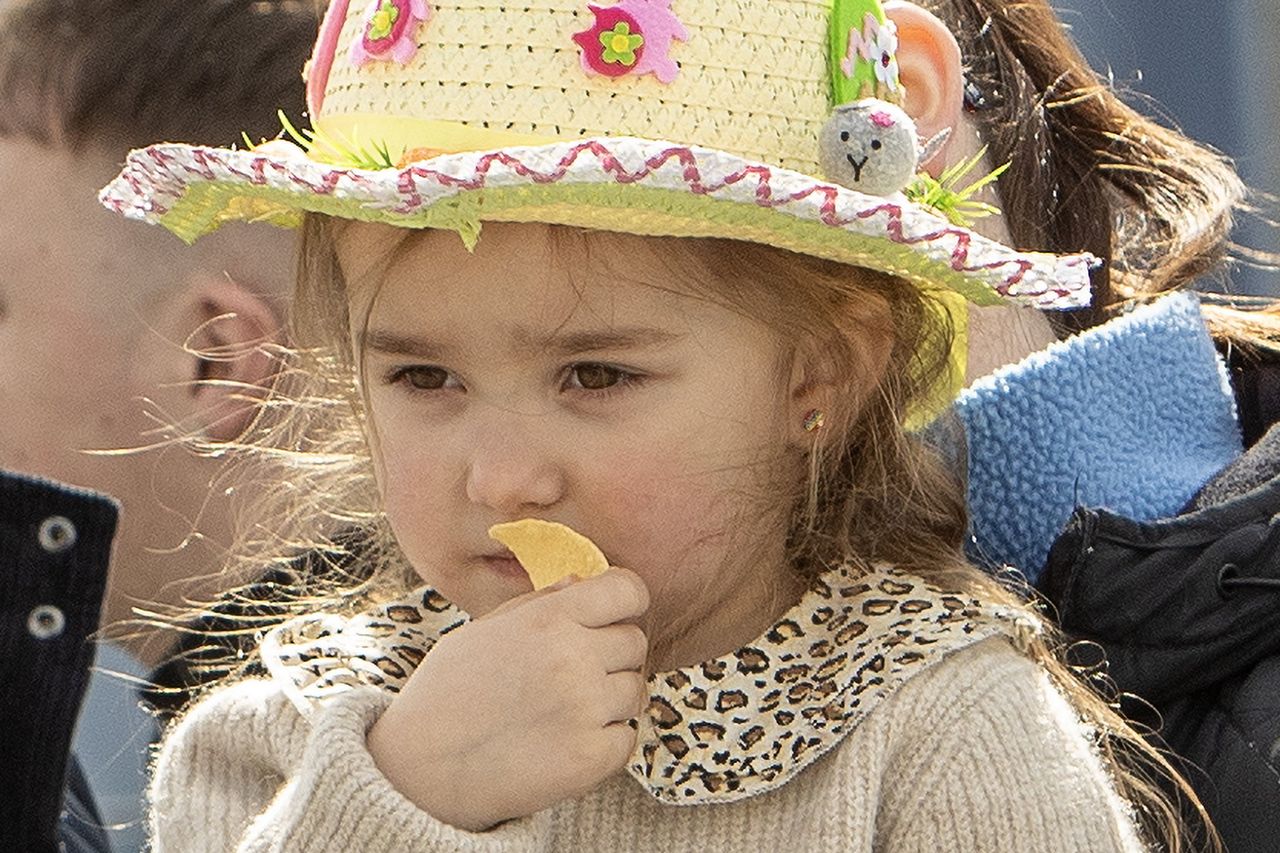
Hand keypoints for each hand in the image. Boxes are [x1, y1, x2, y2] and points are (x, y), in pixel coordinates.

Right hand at [367, 567, 650, 831]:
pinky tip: (565, 741)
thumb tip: (584, 581)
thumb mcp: (486, 629)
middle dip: (612, 654)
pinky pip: (627, 738)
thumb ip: (541, 603)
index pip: (628, 591)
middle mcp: (574, 659)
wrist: (421, 770)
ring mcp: (586, 710)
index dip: (625, 601)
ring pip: (634, 690)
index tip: (612, 616)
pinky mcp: (591, 758)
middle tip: (574, 673)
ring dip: (609, 699)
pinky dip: (605, 742)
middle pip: (635, 642)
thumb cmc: (449, 692)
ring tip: (563, 710)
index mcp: (549, 619)